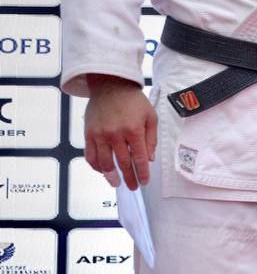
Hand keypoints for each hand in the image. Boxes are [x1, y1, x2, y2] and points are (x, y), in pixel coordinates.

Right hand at [84, 74, 156, 189]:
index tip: (144, 181)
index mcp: (134, 130)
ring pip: (105, 163)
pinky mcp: (89, 135)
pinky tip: (102, 171)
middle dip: (129, 177)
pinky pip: (91, 155)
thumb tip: (150, 158)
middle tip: (133, 187)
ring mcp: (100, 135)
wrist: (111, 86)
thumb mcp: (150, 116)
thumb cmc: (133, 101)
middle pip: (123, 163)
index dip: (142, 172)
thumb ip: (151, 138)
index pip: (139, 158)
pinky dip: (96, 166)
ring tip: (117, 183)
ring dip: (111, 176)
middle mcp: (116, 135)